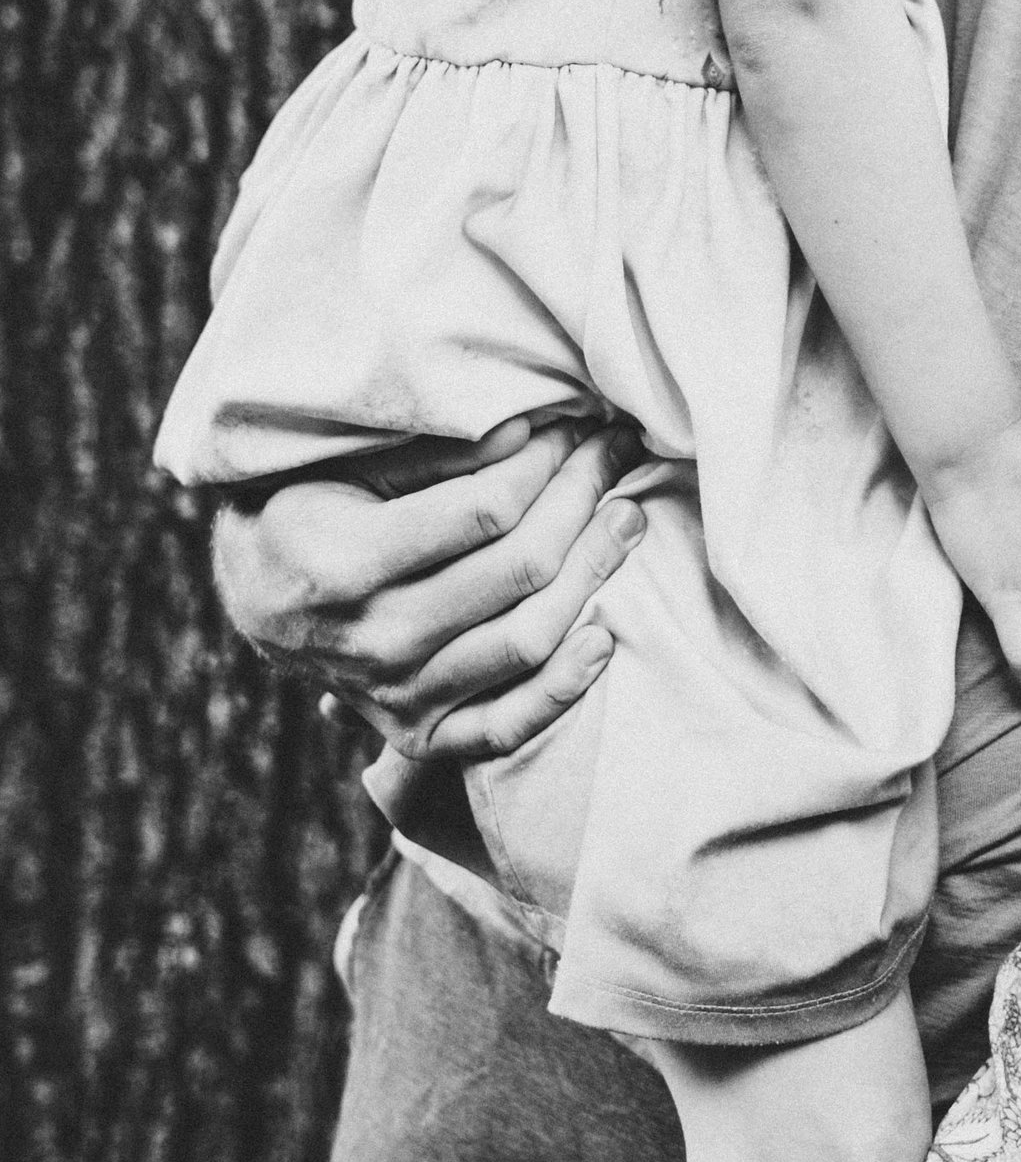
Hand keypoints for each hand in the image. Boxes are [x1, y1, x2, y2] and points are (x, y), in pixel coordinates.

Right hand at [211, 413, 648, 764]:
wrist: (252, 596)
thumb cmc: (305, 507)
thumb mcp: (343, 462)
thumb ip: (430, 452)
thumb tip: (529, 434)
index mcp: (344, 563)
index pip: (487, 510)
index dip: (547, 461)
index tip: (574, 426)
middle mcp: (372, 640)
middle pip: (519, 570)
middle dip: (583, 498)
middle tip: (615, 452)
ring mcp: (396, 696)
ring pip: (528, 640)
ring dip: (593, 573)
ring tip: (626, 518)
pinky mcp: (417, 735)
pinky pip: (506, 728)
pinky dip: (563, 689)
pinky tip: (604, 635)